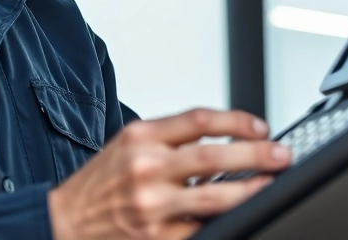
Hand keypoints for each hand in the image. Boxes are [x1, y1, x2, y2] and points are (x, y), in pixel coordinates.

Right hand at [47, 108, 291, 239]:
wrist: (66, 221)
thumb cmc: (101, 181)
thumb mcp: (128, 143)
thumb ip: (171, 137)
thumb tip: (225, 138)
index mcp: (141, 136)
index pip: (200, 119)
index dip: (237, 121)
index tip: (261, 127)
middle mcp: (146, 167)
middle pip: (213, 156)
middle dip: (256, 154)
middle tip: (282, 154)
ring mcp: (151, 205)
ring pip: (214, 196)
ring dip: (251, 189)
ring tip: (271, 183)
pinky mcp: (156, 237)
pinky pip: (201, 228)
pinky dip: (225, 219)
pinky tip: (241, 212)